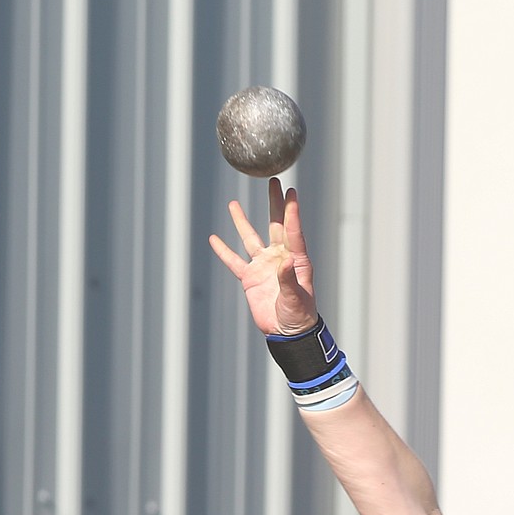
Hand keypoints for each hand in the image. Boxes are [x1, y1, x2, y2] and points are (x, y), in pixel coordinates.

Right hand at [208, 178, 317, 335]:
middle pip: (275, 224)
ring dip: (242, 221)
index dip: (292, 212)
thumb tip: (286, 261)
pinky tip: (214, 239)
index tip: (291, 192)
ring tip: (233, 203)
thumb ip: (290, 279)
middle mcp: (280, 257)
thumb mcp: (296, 298)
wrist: (287, 332)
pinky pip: (234, 262)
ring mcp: (264, 266)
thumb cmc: (299, 315)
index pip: (293, 231)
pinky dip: (224, 251)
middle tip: (274, 182)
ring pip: (250, 238)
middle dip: (274, 204)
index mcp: (296, 260)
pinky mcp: (250, 278)